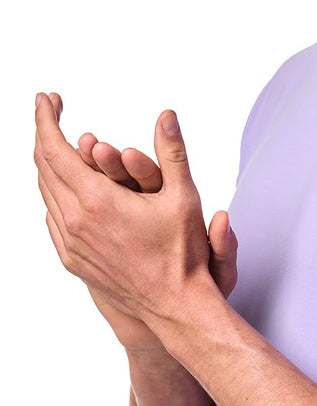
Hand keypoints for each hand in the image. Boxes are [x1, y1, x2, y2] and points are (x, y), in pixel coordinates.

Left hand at [34, 92, 234, 345]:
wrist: (174, 307)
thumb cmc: (183, 254)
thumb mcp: (184, 196)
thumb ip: (172, 151)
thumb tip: (166, 115)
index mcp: (95, 201)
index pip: (54, 148)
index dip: (46, 118)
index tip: (46, 98)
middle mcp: (74, 221)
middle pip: (43, 167)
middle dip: (44, 134)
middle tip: (51, 111)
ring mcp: (70, 243)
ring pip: (45, 193)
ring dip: (49, 164)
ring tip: (58, 144)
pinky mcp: (72, 260)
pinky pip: (53, 218)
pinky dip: (55, 194)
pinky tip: (67, 187)